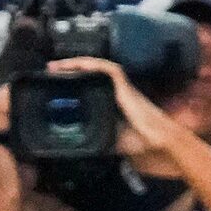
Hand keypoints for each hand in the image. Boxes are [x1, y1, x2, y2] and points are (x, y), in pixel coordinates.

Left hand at [47, 58, 195, 180]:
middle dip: (69, 69)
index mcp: (112, 100)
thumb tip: (82, 148)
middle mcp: (116, 89)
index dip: (73, 80)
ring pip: (96, 66)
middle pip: (90, 72)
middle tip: (51, 70)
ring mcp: (121, 86)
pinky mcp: (125, 85)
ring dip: (76, 63)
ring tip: (57, 64)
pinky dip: (91, 63)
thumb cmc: (141, 140)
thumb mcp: (112, 139)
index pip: (90, 84)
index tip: (56, 81)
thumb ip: (99, 138)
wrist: (159, 138)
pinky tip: (77, 63)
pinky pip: (107, 68)